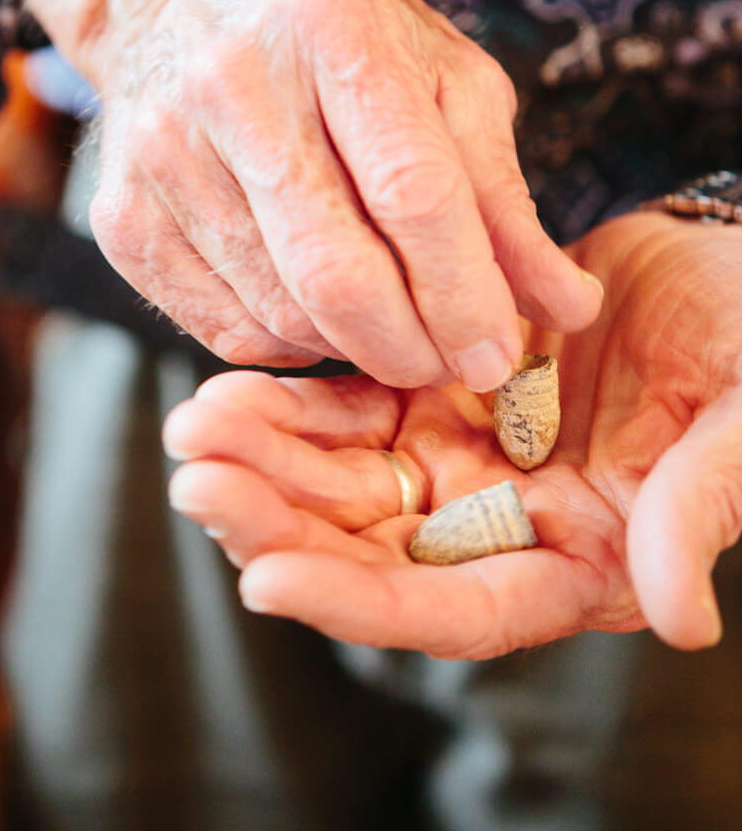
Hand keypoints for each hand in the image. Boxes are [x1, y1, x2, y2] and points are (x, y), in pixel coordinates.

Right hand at [24, 0, 600, 387]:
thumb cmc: (335, 41)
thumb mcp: (438, 78)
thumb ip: (502, 195)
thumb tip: (569, 307)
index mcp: (332, 19)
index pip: (414, 190)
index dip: (465, 292)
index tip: (499, 354)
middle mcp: (232, 77)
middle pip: (336, 268)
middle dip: (410, 347)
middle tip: (447, 365)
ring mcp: (162, 148)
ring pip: (280, 310)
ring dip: (352, 346)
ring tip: (388, 324)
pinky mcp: (120, 212)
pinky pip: (223, 328)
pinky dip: (287, 344)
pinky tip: (313, 309)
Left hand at [164, 211, 741, 654]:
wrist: (723, 265)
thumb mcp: (741, 425)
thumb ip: (700, 511)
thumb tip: (682, 619)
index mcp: (575, 559)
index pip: (451, 607)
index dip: (359, 602)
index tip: (266, 581)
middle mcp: (505, 521)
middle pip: (372, 549)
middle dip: (278, 525)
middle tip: (198, 480)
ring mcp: (466, 454)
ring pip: (346, 480)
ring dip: (267, 461)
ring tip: (199, 426)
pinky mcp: (440, 389)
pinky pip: (353, 409)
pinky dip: (296, 404)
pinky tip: (238, 386)